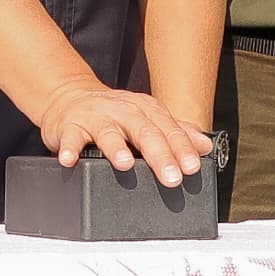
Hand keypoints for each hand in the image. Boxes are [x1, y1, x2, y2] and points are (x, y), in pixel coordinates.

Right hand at [35, 82, 214, 186]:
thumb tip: (205, 145)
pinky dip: (69, 148)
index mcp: (145, 110)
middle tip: (171, 177)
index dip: (181, 148)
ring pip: (108, 133)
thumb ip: (175, 132)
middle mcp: (122, 111)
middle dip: (159, 154)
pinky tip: (70, 160)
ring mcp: (96, 118)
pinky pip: (70, 137)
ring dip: (116, 148)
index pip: (168, 129)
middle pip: (144, 131)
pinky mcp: (70, 126)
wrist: (69, 99)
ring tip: (125, 165)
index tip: (192, 167)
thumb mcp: (146, 119)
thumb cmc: (113, 114)